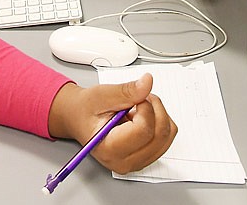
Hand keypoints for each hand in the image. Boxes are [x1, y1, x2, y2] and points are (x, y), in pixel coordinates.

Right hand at [48, 75, 176, 174]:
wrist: (79, 118)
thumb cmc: (86, 109)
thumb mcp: (101, 95)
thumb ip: (126, 91)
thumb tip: (147, 83)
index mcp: (110, 149)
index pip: (144, 131)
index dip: (145, 107)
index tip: (136, 97)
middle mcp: (125, 162)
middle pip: (160, 135)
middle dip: (155, 108)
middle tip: (139, 97)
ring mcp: (136, 163)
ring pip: (167, 136)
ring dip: (158, 115)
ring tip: (138, 108)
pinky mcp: (145, 158)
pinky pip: (166, 139)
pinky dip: (159, 122)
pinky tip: (141, 117)